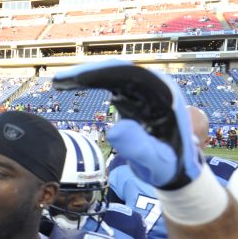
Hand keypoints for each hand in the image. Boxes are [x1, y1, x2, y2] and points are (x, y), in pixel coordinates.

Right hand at [53, 60, 201, 189]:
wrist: (178, 168)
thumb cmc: (168, 167)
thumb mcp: (155, 162)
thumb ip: (137, 148)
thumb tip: (115, 128)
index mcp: (165, 97)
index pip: (132, 76)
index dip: (103, 75)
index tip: (77, 79)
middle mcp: (156, 87)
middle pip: (119, 70)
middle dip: (88, 72)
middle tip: (59, 81)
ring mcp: (146, 90)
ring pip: (113, 73)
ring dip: (86, 75)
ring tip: (59, 83)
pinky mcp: (136, 95)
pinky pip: (111, 81)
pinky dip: (90, 82)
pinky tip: (71, 86)